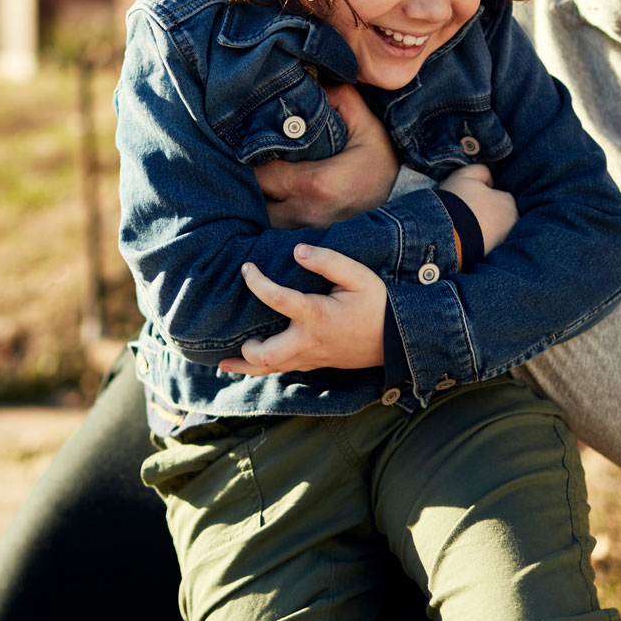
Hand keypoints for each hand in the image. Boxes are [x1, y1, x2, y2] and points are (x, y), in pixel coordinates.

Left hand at [219, 244, 386, 374]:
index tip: (246, 268)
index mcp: (317, 315)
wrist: (398, 339)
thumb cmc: (377, 303)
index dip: (256, 282)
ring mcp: (311, 357)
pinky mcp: (315, 364)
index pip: (277, 299)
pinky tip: (250, 365)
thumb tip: (297, 250)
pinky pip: (283, 370)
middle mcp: (309, 341)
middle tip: (234, 330)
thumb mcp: (358, 276)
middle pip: (264, 355)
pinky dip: (264, 369)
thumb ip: (328, 261)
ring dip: (245, 366)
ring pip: (270, 369)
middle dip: (245, 347)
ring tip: (222, 363)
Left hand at [255, 84, 400, 228]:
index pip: (261, 175)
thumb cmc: (381, 162)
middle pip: (256, 199)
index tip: (247, 144)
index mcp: (315, 184)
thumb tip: (315, 81)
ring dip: (257, 198)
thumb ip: (341, 99)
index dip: (248, 159)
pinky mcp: (309, 239)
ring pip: (263, 218)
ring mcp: (306, 230)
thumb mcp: (366, 125)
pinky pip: (277, 228)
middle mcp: (305, 211)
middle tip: (247, 158)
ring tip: (257, 176)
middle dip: (248, 180)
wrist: (404, 202)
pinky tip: (271, 195)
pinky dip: (270, 211)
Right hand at [438, 164, 517, 255]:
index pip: (501, 198)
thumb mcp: (465, 175)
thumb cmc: (456, 202)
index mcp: (509, 203)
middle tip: (468, 216)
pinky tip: (465, 242)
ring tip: (465, 230)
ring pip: (495, 233)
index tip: (470, 201)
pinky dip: (479, 245)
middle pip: (501, 217)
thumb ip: (482, 171)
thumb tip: (489, 179)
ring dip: (485, 231)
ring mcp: (503, 243)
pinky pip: (487, 247)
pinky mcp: (492, 258)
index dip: (485, 197)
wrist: (444, 234)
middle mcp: (512, 224)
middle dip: (489, 216)